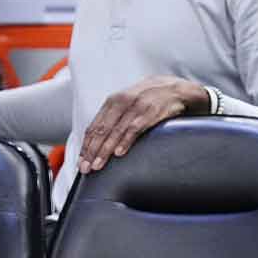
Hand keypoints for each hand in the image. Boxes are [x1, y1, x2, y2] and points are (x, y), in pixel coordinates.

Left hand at [78, 75, 207, 173]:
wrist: (177, 89)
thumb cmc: (151, 98)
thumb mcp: (129, 102)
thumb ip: (115, 116)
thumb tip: (99, 138)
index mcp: (113, 101)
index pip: (94, 126)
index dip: (86, 145)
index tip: (81, 161)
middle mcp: (121, 103)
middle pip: (101, 130)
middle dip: (91, 151)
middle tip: (85, 168)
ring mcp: (135, 107)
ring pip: (115, 132)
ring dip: (104, 151)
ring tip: (98, 165)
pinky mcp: (150, 112)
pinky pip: (134, 129)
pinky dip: (125, 142)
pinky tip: (118, 153)